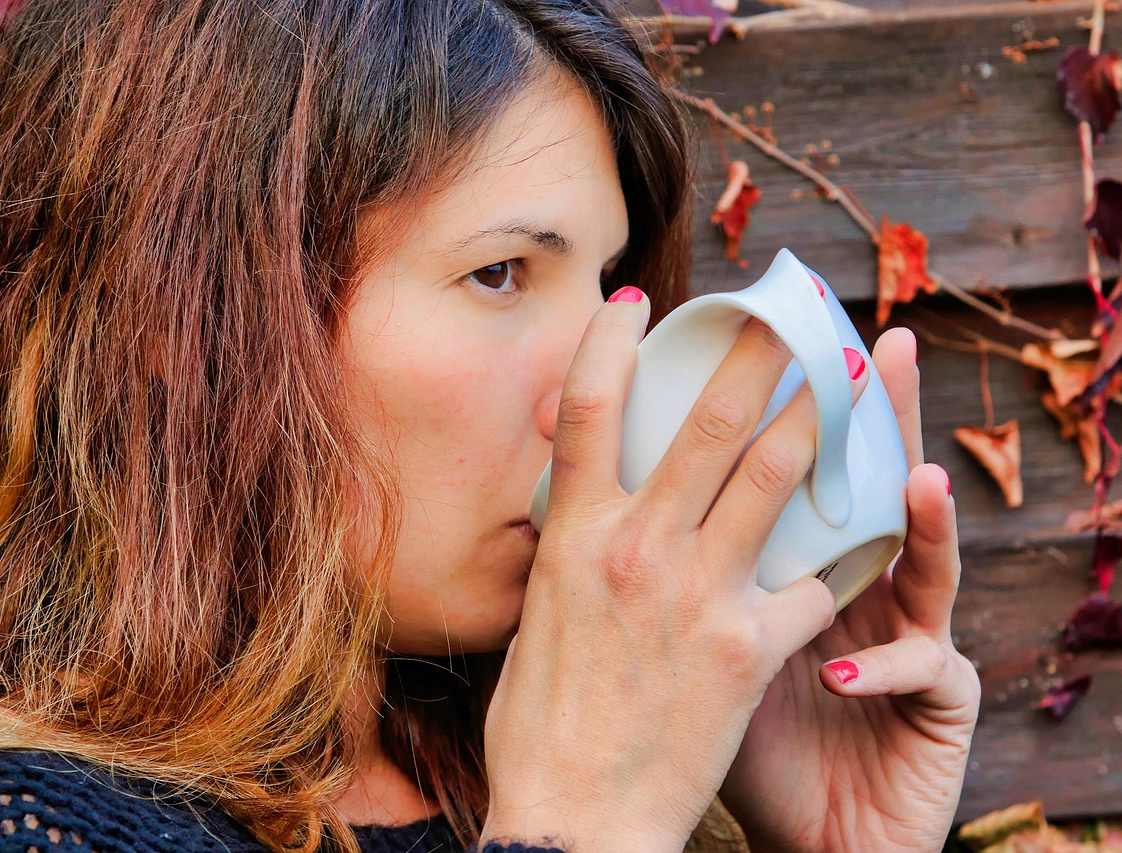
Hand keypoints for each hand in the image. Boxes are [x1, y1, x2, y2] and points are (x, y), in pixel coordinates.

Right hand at [480, 290, 868, 852]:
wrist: (574, 817)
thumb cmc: (541, 725)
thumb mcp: (535, 618)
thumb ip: (566, 554)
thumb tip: (578, 511)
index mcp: (574, 537)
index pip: (584, 411)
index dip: (608, 343)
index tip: (636, 300)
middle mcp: (635, 547)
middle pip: (708, 422)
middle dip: (757, 355)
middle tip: (789, 315)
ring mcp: (695, 591)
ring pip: (775, 476)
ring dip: (819, 418)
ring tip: (848, 383)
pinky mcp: (748, 645)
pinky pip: (813, 580)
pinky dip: (843, 554)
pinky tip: (869, 532)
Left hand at [716, 327, 981, 852]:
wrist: (782, 827)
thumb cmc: (716, 731)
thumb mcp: (704, 636)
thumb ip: (680, 561)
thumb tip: (577, 487)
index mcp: (804, 560)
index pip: (812, 466)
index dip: (808, 402)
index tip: (787, 337)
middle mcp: (868, 582)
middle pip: (881, 480)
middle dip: (878, 414)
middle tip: (877, 348)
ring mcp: (912, 632)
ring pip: (930, 558)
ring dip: (928, 517)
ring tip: (922, 478)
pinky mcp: (939, 698)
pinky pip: (920, 668)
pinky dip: (878, 664)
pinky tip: (843, 672)